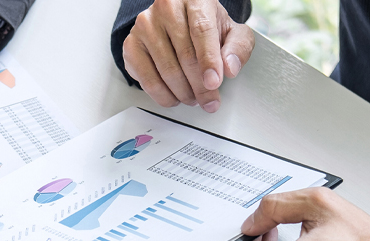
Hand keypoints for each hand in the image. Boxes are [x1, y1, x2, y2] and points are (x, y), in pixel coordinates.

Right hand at [123, 0, 254, 112]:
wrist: (177, 20)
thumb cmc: (204, 26)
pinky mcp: (131, 44)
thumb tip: (230, 68)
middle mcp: (166, 8)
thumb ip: (238, 47)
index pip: (201, 30)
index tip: (214, 83)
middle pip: (185, 55)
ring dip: (184, 93)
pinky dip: (163, 96)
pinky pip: (147, 80)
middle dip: (200, 86)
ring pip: (167, 70)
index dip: (209, 60)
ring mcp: (145, 26)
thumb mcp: (230, 32)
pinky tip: (175, 97)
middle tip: (210, 101)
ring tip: (194, 98)